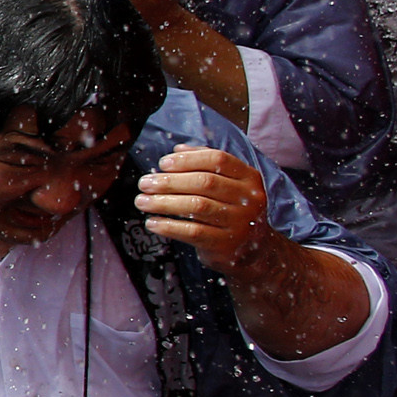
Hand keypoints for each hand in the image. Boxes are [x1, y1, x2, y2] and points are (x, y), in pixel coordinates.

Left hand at [136, 145, 279, 274]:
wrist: (254, 247)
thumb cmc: (231, 208)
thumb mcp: (228, 183)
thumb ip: (205, 163)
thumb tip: (177, 149)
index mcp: (249, 177)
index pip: (217, 159)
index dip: (187, 159)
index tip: (162, 163)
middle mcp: (249, 198)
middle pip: (205, 182)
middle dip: (169, 182)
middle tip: (145, 184)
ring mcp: (240, 222)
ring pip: (197, 206)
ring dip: (163, 203)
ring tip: (142, 201)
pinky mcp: (226, 244)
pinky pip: (193, 232)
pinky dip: (169, 226)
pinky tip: (152, 222)